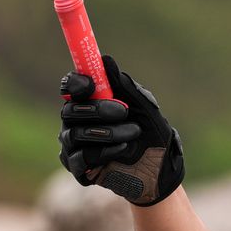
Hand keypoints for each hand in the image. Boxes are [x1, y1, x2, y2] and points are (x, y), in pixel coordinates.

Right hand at [57, 54, 184, 206]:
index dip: (75, 83)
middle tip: (124, 111)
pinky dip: (104, 152)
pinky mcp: (79, 169)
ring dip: (108, 133)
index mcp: (90, 102)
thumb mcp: (145, 107)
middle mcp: (76, 122)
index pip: (70, 87)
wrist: (161, 170)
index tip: (90, 84)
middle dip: (97, 110)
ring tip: (133, 133)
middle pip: (69, 110)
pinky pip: (80, 158)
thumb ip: (124, 86)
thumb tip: (105, 60)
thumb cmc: (153, 134)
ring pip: (74, 135)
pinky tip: (122, 150)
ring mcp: (74, 146)